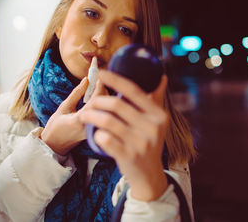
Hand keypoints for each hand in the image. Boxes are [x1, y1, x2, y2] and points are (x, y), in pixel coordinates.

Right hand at [41, 77, 106, 155]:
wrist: (55, 146)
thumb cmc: (56, 127)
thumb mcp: (64, 107)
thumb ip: (76, 93)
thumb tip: (86, 79)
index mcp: (79, 120)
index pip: (96, 101)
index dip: (99, 87)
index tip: (99, 76)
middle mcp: (90, 126)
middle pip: (105, 105)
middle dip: (103, 90)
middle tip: (98, 80)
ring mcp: (95, 130)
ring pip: (106, 110)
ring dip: (104, 97)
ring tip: (96, 88)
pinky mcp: (97, 131)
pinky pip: (104, 115)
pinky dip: (103, 105)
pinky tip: (97, 100)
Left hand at [79, 70, 168, 200]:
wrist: (149, 175)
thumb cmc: (148, 143)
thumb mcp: (157, 123)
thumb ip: (156, 100)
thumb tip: (162, 77)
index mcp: (158, 115)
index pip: (134, 91)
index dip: (115, 79)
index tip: (100, 72)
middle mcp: (152, 127)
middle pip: (116, 105)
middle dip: (97, 101)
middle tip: (88, 104)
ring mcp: (140, 143)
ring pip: (107, 121)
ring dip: (91, 116)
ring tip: (85, 116)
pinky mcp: (128, 156)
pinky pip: (104, 139)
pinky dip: (96, 134)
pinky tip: (95, 134)